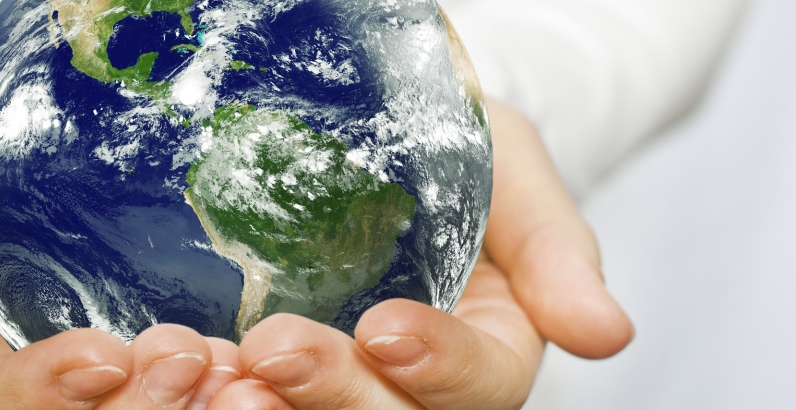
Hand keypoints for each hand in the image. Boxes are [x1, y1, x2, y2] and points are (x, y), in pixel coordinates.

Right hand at [0, 99, 241, 408]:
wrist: (36, 140)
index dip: (39, 396)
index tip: (102, 358)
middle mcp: (23, 393)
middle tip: (195, 362)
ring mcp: (93, 385)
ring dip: (191, 409)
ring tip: (243, 370)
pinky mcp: (153, 365)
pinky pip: (189, 394)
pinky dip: (230, 387)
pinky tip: (266, 361)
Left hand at [203, 99, 633, 409]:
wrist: (377, 138)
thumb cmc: (459, 153)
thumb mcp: (517, 176)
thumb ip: (556, 252)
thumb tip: (608, 335)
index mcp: (489, 350)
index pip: (479, 383)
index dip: (437, 366)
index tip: (387, 328)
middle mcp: (415, 383)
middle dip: (332, 392)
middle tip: (270, 352)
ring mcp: (345, 376)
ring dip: (268, 404)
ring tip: (216, 373)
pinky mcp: (276, 365)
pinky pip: (259, 390)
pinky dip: (221, 384)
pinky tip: (187, 360)